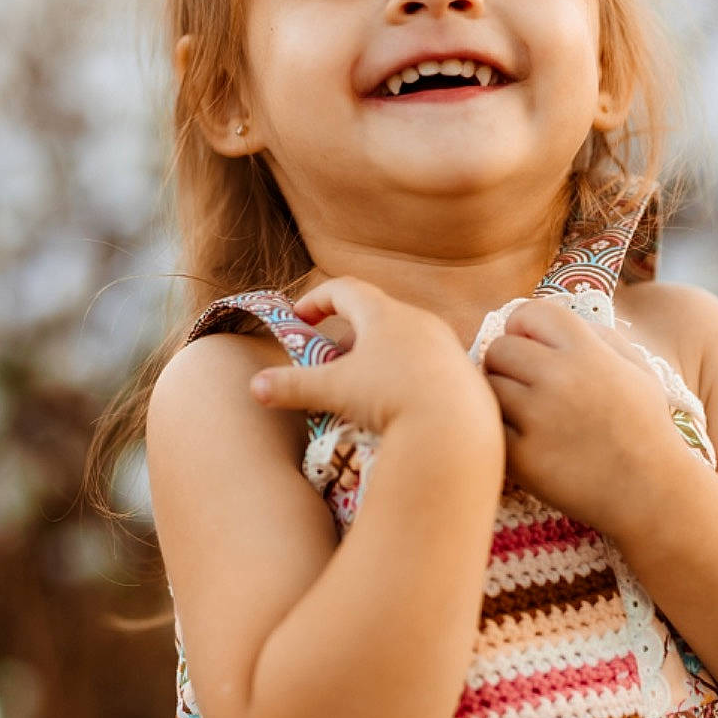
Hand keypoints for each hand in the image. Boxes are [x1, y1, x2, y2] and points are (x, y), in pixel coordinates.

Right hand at [249, 274, 503, 450]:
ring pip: (404, 339)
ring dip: (378, 355)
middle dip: (348, 332)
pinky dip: (405, 374)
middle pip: (376, 314)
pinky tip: (398, 405)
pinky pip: (427, 363)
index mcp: (384, 314)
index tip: (300, 316)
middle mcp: (418, 320)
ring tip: (361, 385)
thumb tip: (254, 388)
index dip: (318, 299)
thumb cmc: (390, 398)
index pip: (345, 289)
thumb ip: (293, 387)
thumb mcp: (334, 391)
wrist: (456, 428)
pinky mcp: (463, 371)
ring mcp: (445, 344)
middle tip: (329, 357)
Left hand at [480, 300, 683, 529]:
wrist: (653, 492)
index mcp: (588, 351)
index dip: (523, 329)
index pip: (528, 313)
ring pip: (487, 387)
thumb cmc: (644, 428)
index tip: (531, 350)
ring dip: (499, 399)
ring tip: (525, 416)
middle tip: (525, 388)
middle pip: (499, 349)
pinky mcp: (523, 457)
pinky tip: (525, 443)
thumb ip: (596, 334)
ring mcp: (540, 417)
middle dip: (507, 364)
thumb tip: (544, 320)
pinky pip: (489, 428)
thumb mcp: (636, 368)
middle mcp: (561, 377)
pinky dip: (500, 434)